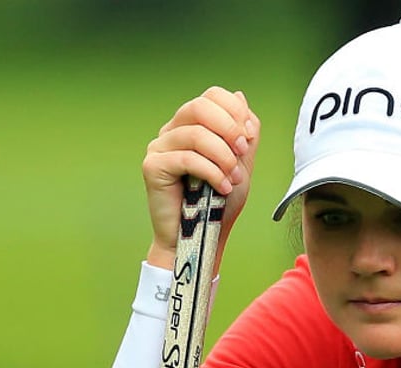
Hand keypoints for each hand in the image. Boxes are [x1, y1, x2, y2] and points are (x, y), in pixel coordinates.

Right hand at [141, 86, 260, 270]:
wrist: (202, 239)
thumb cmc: (218, 204)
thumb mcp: (240, 164)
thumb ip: (243, 132)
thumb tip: (239, 97)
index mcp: (192, 125)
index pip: (210, 96)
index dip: (234, 111)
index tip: (248, 138)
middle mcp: (172, 131)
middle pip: (199, 106)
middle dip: (228, 128)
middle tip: (242, 152)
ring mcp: (159, 147)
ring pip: (195, 134)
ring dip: (223, 157)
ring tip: (234, 179)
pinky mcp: (153, 166)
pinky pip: (187, 158)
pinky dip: (211, 172)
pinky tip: (222, 187)